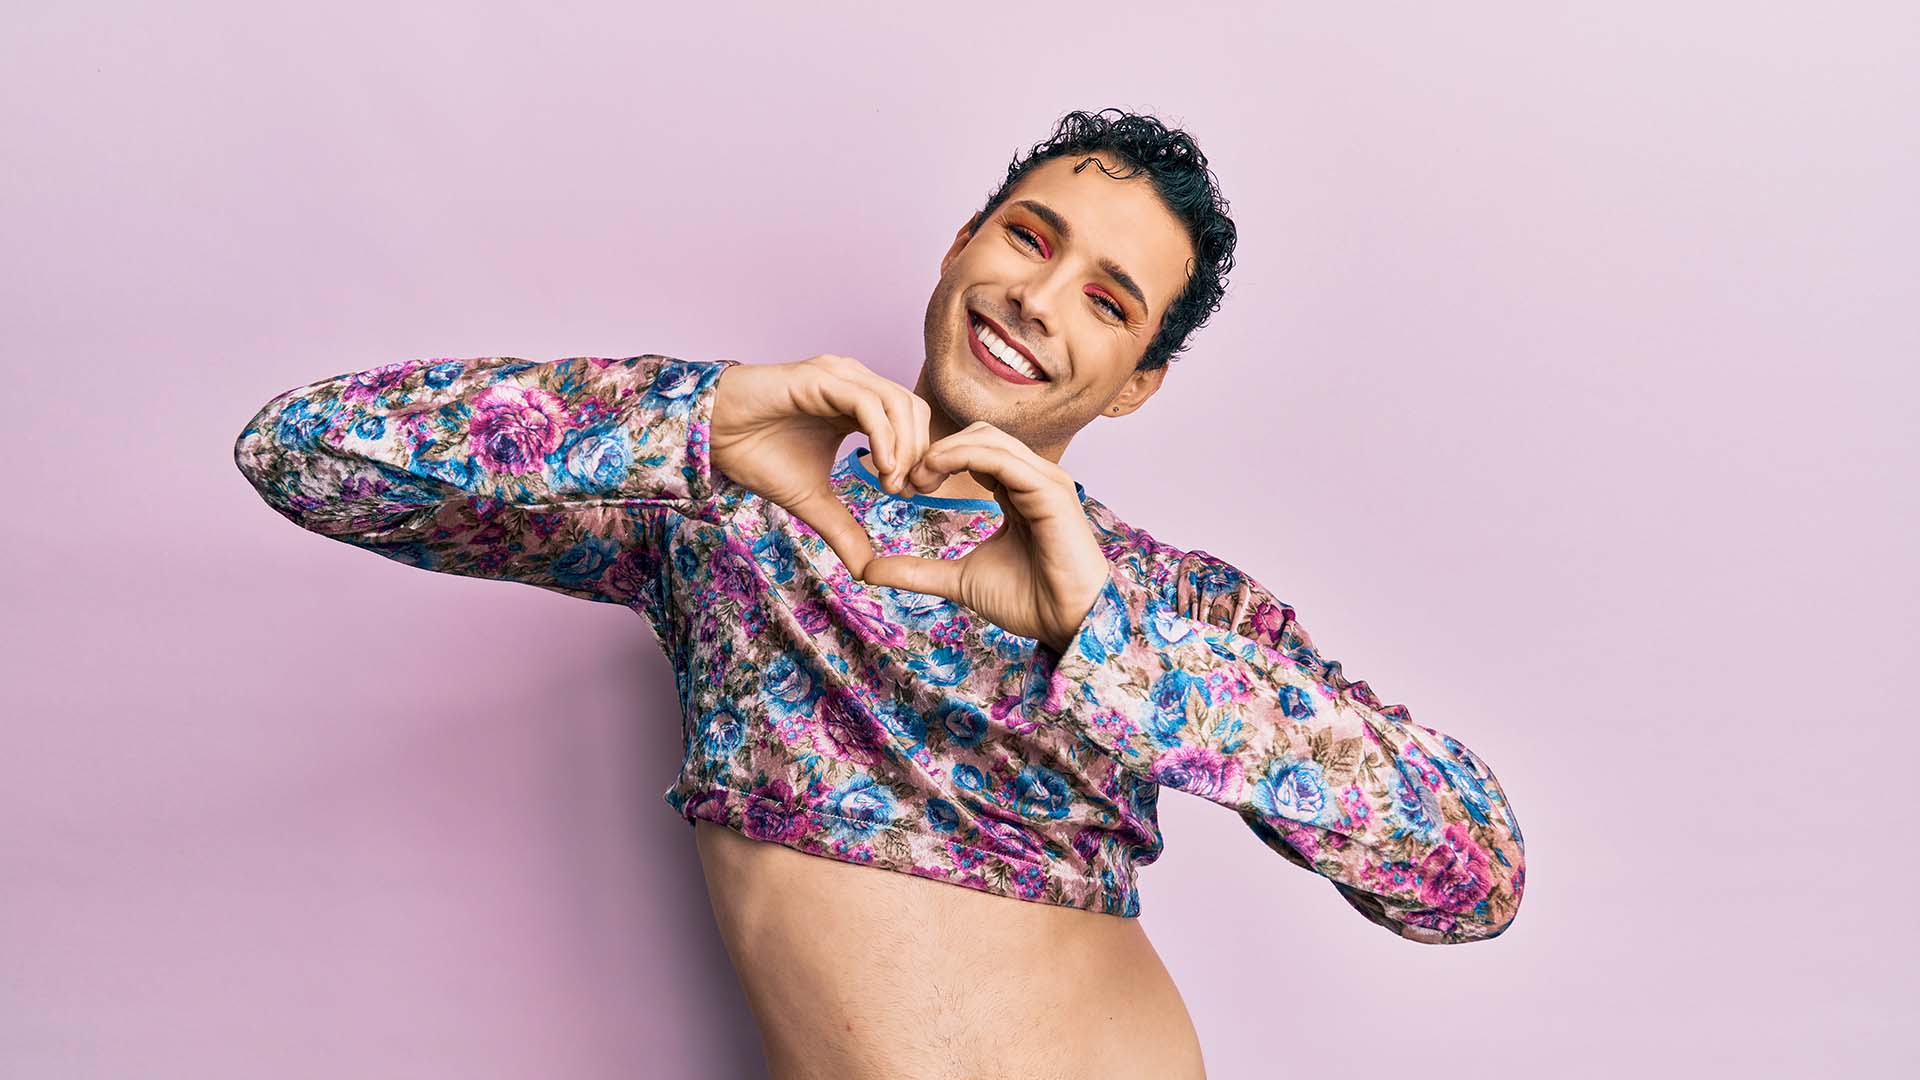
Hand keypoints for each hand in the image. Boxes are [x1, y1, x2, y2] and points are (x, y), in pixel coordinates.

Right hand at [710, 355, 930, 576]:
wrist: (711, 435)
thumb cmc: (757, 455)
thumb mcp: (810, 501)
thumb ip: (842, 529)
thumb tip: (866, 571)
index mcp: (858, 405)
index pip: (912, 421)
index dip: (920, 457)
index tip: (909, 495)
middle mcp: (854, 384)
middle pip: (913, 409)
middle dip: (920, 452)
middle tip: (905, 491)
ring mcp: (839, 377)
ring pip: (897, 402)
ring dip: (904, 447)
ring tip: (891, 482)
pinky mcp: (820, 377)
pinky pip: (868, 403)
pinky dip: (883, 436)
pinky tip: (880, 467)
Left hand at [857, 422, 1110, 653]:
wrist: (1067, 623)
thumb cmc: (1028, 601)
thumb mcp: (959, 580)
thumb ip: (918, 571)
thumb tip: (869, 571)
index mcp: (1016, 491)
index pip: (973, 452)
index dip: (934, 461)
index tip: (903, 485)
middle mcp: (1032, 478)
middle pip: (978, 435)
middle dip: (935, 450)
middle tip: (904, 480)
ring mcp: (1044, 480)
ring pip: (988, 438)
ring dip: (944, 451)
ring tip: (916, 477)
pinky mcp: (1050, 490)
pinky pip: (1002, 457)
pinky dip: (963, 456)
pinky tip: (935, 472)